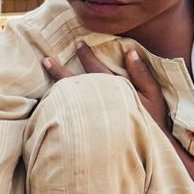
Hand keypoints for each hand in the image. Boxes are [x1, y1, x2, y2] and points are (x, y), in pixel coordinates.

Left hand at [43, 44, 169, 131]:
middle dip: (59, 70)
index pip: (95, 68)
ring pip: (67, 98)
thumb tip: (130, 52)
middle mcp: (98, 101)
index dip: (86, 55)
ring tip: (41, 82)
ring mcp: (89, 116)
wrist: (148, 149)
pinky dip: (57, 108)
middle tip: (45, 60)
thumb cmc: (152, 121)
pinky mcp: (84, 129)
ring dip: (54, 88)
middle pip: (73, 82)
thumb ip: (141, 73)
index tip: (77, 44)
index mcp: (113, 89)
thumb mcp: (153, 95)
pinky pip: (67, 117)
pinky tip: (47, 104)